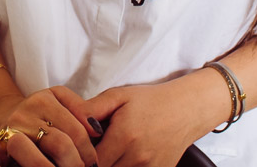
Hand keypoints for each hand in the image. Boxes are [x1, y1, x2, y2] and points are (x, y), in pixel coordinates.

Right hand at [0, 83, 97, 166]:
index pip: (76, 131)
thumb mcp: (57, 98)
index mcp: (42, 101)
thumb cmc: (35, 111)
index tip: (94, 164)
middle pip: (60, 145)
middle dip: (76, 165)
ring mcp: (7, 134)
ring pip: (36, 160)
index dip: (89, 152)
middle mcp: (23, 116)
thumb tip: (96, 129)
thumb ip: (80, 108)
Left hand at [84, 76, 224, 166]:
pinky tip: (121, 156)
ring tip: (108, 151)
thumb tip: (70, 121)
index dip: (81, 156)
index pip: (91, 160)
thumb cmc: (150, 100)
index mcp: (124, 136)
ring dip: (110, 165)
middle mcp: (138, 157)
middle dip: (93, 162)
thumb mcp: (118, 96)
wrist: (186, 109)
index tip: (78, 148)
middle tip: (91, 150)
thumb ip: (91, 109)